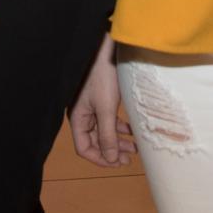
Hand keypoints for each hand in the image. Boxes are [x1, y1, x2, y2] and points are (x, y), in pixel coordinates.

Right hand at [70, 35, 134, 167]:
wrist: (104, 49)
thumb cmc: (102, 77)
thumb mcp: (106, 109)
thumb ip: (108, 135)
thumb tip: (110, 159)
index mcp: (78, 119)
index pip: (84, 148)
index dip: (101, 159)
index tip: (118, 163)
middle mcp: (83, 115)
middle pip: (95, 141)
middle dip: (112, 151)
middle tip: (129, 159)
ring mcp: (92, 106)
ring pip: (104, 131)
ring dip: (118, 140)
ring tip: (135, 147)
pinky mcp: (102, 98)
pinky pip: (109, 119)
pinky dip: (120, 126)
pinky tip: (132, 129)